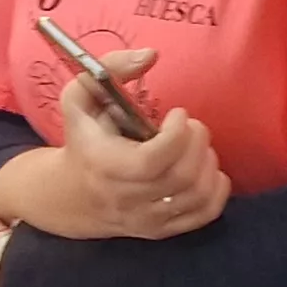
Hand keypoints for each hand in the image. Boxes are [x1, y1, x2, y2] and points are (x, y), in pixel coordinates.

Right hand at [40, 48, 228, 241]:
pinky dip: (217, 188)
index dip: (177, 135)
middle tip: (191, 126)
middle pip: (182, 177)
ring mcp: (145, 220)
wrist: (69, 196)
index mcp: (104, 166)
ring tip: (196, 146)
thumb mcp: (81, 97)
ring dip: (208, 162)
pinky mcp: (161, 230)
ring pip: (197, 196)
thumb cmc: (82, 139)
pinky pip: (204, 214)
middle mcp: (125, 199)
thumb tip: (151, 55)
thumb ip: (110, 68)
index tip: (178, 114)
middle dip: (198, 143)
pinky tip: (205, 168)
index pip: (152, 161)